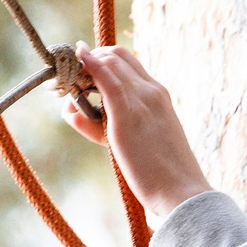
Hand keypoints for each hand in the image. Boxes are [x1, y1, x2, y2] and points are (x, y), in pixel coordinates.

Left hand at [61, 44, 211, 219]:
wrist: (181, 191)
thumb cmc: (160, 173)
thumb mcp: (134, 140)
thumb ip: (103, 126)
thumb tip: (71, 113)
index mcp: (159, 95)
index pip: (127, 62)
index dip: (101, 62)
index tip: (82, 79)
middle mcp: (151, 91)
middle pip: (116, 56)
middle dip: (88, 62)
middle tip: (69, 82)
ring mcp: (141, 99)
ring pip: (109, 62)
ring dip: (82, 68)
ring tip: (65, 89)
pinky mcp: (127, 113)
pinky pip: (106, 78)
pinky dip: (89, 64)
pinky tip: (76, 59)